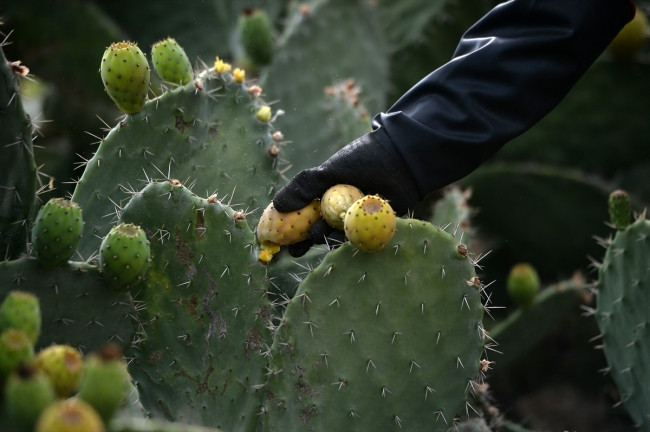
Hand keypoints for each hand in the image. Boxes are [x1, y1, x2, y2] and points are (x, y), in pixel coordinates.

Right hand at [273, 132, 420, 255]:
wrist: (399, 160)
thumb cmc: (362, 160)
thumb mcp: (328, 171)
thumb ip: (304, 187)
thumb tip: (279, 205)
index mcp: (324, 198)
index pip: (302, 217)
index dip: (289, 229)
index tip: (278, 239)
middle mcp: (338, 212)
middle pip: (316, 232)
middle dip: (304, 242)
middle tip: (295, 248)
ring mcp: (355, 222)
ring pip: (335, 238)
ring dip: (325, 238)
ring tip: (319, 232)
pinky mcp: (373, 230)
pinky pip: (358, 241)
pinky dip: (348, 240)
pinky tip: (343, 234)